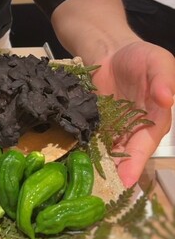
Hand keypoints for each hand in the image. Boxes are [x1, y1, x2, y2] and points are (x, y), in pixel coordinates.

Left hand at [92, 40, 174, 186]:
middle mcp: (133, 129)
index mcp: (154, 120)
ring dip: (97, 164)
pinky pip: (88, 138)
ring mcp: (112, 128)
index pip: (145, 145)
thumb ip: (164, 79)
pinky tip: (72, 160)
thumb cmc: (141, 57)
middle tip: (101, 188)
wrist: (112, 50)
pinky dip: (83, 149)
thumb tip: (167, 98)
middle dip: (114, 171)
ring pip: (105, 150)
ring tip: (85, 181)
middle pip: (124, 154)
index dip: (136, 162)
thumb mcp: (159, 61)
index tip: (126, 180)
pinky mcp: (93, 123)